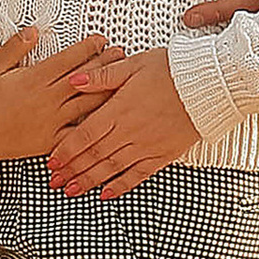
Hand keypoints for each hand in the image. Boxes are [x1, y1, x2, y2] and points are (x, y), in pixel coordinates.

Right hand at [0, 28, 110, 173]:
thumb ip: (15, 47)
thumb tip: (33, 31)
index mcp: (35, 79)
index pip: (69, 58)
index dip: (88, 47)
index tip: (101, 39)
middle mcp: (48, 99)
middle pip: (85, 77)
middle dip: (106, 63)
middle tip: (121, 54)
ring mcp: (53, 120)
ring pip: (88, 103)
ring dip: (106, 90)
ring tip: (123, 80)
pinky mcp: (53, 139)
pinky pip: (79, 132)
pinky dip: (94, 126)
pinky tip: (108, 119)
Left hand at [44, 47, 203, 198]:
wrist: (208, 84)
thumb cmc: (170, 70)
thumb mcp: (132, 65)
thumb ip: (100, 76)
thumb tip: (72, 80)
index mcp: (119, 109)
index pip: (84, 135)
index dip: (65, 151)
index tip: (51, 162)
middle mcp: (129, 132)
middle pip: (93, 156)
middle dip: (71, 171)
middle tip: (53, 183)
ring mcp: (146, 146)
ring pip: (111, 168)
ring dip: (89, 181)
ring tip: (72, 191)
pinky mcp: (162, 155)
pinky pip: (137, 175)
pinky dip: (120, 186)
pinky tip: (107, 194)